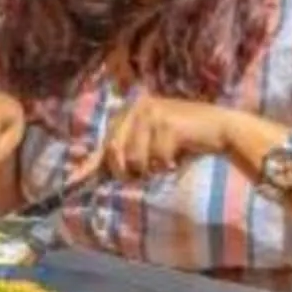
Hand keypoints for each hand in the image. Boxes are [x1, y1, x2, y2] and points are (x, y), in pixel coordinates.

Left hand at [79, 95, 232, 182]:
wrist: (220, 129)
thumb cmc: (183, 141)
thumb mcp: (149, 146)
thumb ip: (125, 156)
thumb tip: (93, 176)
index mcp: (127, 112)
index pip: (105, 144)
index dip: (89, 166)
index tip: (71, 184)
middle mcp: (135, 107)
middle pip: (116, 155)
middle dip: (130, 172)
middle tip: (150, 171)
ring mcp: (150, 113)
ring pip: (136, 160)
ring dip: (153, 167)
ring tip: (168, 158)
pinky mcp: (165, 122)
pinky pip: (157, 159)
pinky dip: (169, 163)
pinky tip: (180, 152)